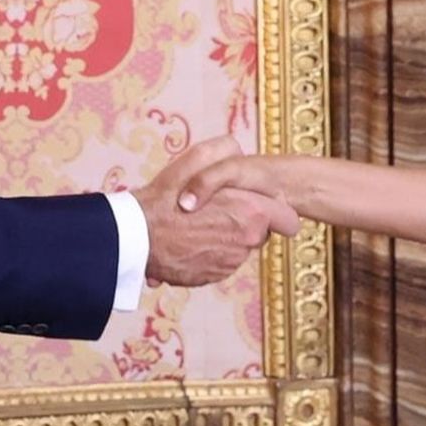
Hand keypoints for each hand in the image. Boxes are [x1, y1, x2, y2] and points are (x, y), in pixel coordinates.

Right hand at [132, 136, 298, 287]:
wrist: (136, 237)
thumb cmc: (165, 198)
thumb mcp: (195, 158)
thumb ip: (224, 149)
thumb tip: (239, 148)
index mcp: (252, 213)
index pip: (289, 220)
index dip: (278, 212)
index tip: (264, 207)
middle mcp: (247, 241)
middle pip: (262, 233)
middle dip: (247, 222)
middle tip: (219, 210)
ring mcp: (231, 263)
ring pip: (240, 248)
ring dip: (227, 237)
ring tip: (199, 224)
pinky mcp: (214, 277)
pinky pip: (222, 262)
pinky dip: (211, 253)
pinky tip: (190, 240)